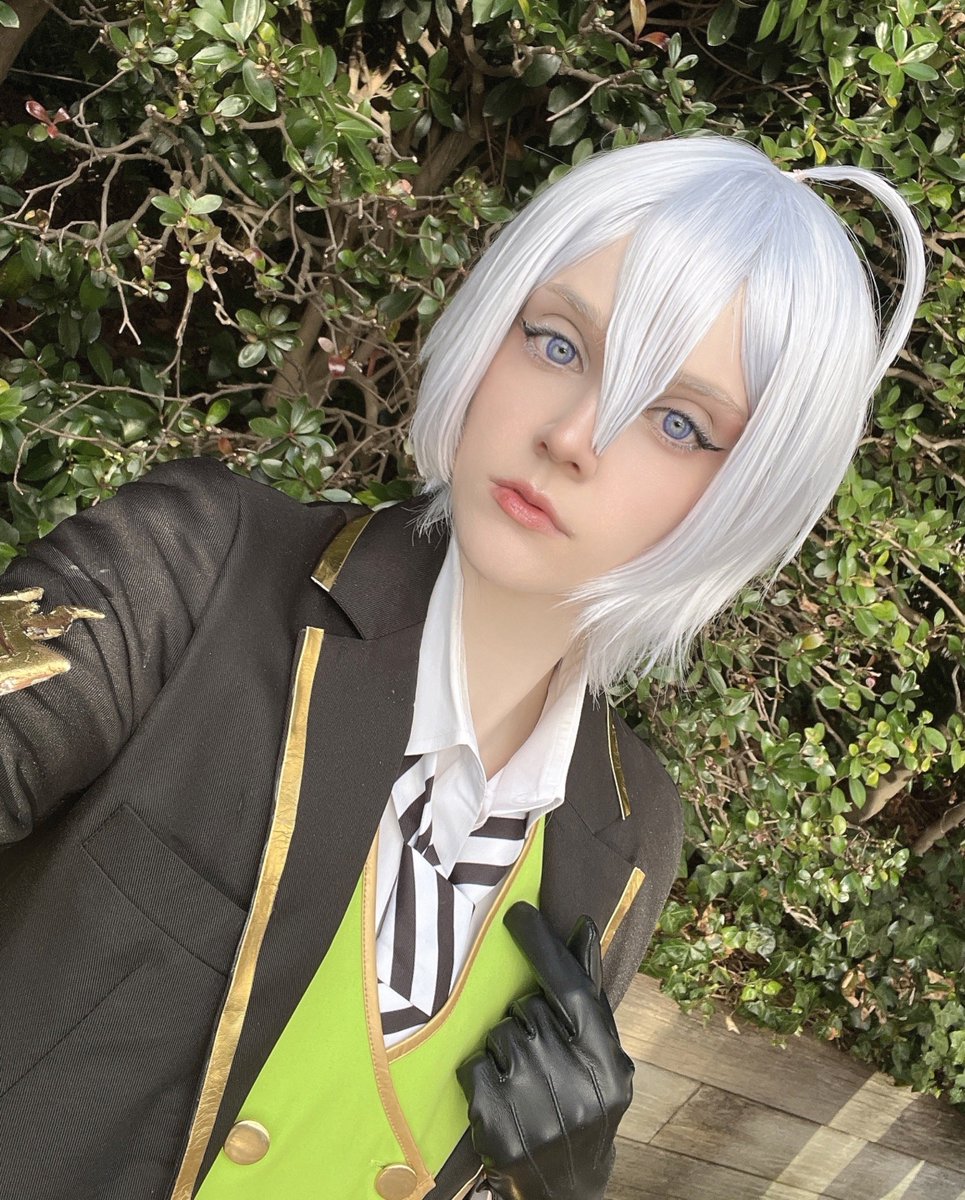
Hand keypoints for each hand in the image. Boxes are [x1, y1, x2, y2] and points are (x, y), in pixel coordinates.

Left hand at [457, 901, 633, 1199]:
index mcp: (608, 1062)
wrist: (569, 1188)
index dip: (543, 946)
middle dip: (525, 1017)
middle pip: (527, 1009)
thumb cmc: (585, 1101)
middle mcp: (577, 1085)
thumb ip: (588, 992)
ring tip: (524, 1078)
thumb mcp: (600, 1053)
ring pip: (498, 1034)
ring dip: (504, 1046)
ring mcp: (537, 1111)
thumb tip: (584, 925)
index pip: (572, 989)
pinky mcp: (500, 1130)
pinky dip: (482, 1074)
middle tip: (539, 1048)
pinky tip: (503, 1097)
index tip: (517, 912)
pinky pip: (474, 1066)